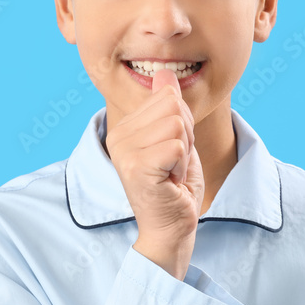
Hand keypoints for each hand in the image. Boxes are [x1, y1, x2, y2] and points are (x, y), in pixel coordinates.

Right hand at [105, 68, 204, 252]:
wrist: (170, 230)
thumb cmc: (174, 189)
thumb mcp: (175, 140)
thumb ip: (168, 108)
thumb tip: (164, 74)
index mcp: (124, 128)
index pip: (167, 97)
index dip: (183, 124)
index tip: (172, 153)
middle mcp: (118, 136)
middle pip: (174, 107)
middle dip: (187, 136)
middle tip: (174, 164)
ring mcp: (124, 152)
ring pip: (177, 124)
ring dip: (185, 152)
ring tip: (172, 173)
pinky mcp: (136, 168)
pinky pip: (177, 145)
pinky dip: (183, 165)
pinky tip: (171, 182)